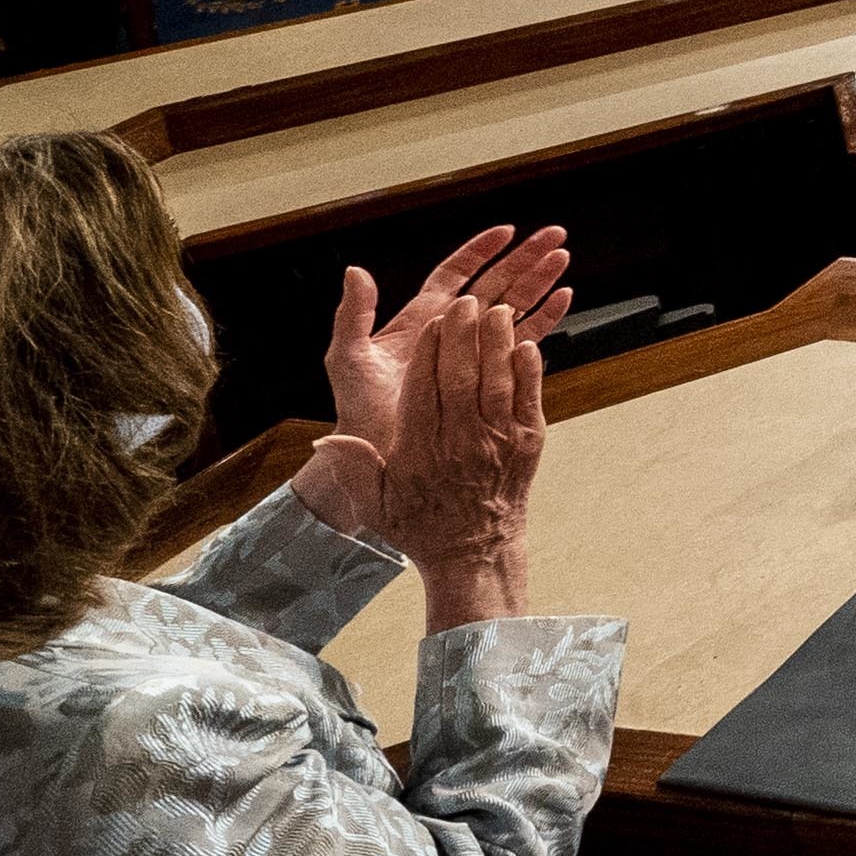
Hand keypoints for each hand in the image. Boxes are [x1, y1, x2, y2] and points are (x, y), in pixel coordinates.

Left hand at [318, 225, 576, 483]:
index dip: (481, 251)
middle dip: (524, 258)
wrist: (379, 451)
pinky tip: (563, 299)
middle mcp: (453, 328)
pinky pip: (523, 340)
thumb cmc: (359, 407)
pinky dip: (546, 319)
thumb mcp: (348, 357)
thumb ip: (354, 313)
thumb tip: (355, 271)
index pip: (457, 273)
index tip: (507, 233)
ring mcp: (474, 351)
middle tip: (553, 236)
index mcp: (423, 317)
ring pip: (515, 305)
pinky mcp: (490, 375)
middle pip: (495, 283)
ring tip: (563, 258)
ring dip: (540, 281)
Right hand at [356, 292, 547, 626]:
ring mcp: (497, 442)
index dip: (429, 354)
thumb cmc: (420, 523)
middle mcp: (459, 443)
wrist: (473, 553)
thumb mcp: (374, 503)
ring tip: (496, 309)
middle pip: (461, 379)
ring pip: (497, 382)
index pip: (423, 391)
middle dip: (462, 336)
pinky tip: (526, 343)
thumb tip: (325, 437)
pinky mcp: (529, 443)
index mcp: (418, 451)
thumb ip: (354, 465)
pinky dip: (529, 370)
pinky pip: (529, 399)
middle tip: (464, 302)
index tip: (432, 322)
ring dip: (498, 343)